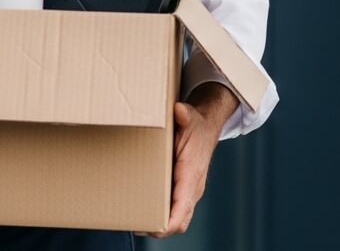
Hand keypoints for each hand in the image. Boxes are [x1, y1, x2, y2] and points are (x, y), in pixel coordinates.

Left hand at [141, 84, 237, 238]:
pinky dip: (161, 215)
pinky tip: (142, 210)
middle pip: (180, 220)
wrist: (205, 126)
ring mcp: (187, 190)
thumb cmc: (195, 125)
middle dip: (161, 229)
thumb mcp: (189, 117)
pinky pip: (174, 210)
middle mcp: (192, 187)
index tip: (156, 228)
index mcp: (192, 174)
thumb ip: (184, 115)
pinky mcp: (182, 188)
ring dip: (160, 225)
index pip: (184, 206)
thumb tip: (179, 111)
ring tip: (134, 223)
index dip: (171, 221)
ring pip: (177, 218)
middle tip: (136, 226)